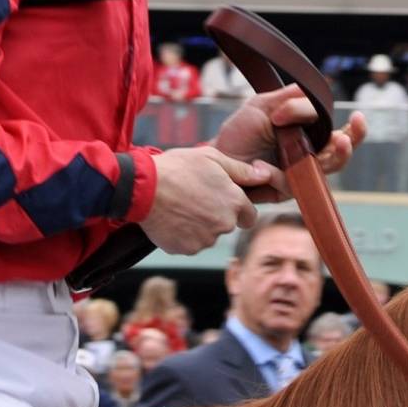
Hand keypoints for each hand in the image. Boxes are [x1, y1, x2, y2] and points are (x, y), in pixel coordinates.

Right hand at [140, 147, 270, 254]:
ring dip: (199, 226)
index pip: (249, 217)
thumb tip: (264, 176)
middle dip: (216, 215)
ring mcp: (205, 239)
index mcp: (234, 201)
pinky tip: (171, 218)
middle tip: (195, 199)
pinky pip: (189, 244)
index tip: (224, 203)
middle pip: (226, 225)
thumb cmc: (177, 168)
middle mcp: (224, 224)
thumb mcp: (211, 158)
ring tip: (180, 206)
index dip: (238, 210)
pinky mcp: (186, 249)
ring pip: (207, 236)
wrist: (143, 188)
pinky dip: (182, 235)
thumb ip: (241, 170)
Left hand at [212, 84, 366, 201]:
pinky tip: (258, 166)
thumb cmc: (241, 132)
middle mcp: (309, 157)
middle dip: (346, 148)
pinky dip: (274, 174)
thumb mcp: (263, 106)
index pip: (340, 134)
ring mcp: (298, 176)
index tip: (359, 116)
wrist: (217, 157)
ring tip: (321, 150)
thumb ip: (288, 99)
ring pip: (321, 173)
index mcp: (310, 136)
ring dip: (323, 162)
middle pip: (339, 157)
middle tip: (344, 141)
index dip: (355, 130)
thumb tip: (310, 92)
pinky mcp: (283, 193)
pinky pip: (288, 183)